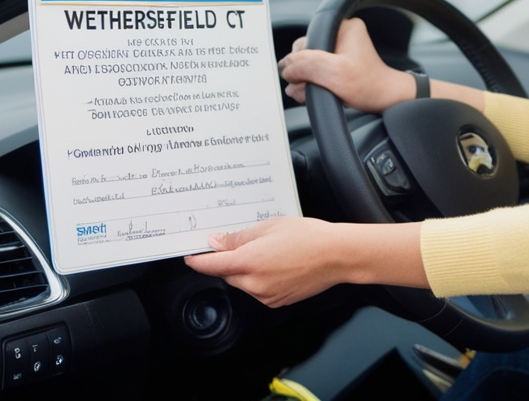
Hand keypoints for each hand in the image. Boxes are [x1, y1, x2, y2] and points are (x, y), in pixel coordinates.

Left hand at [183, 217, 346, 306]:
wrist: (338, 255)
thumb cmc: (309, 237)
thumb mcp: (270, 227)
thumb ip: (239, 237)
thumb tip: (217, 244)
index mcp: (248, 262)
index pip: (210, 266)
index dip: (197, 260)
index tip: (190, 256)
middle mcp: (254, 284)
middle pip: (226, 274)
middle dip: (227, 261)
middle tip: (241, 243)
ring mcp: (265, 296)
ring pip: (242, 283)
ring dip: (245, 270)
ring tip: (268, 251)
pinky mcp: (277, 302)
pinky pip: (258, 290)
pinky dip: (259, 279)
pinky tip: (277, 264)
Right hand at [278, 17, 411, 110]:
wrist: (385, 100)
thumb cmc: (369, 85)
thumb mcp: (336, 73)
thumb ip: (308, 64)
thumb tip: (287, 67)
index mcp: (343, 28)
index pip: (306, 40)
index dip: (301, 61)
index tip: (305, 76)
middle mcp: (339, 36)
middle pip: (304, 54)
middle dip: (303, 75)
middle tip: (313, 87)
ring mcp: (337, 51)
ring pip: (307, 66)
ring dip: (306, 82)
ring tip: (317, 92)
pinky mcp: (336, 66)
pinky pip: (314, 74)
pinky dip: (312, 86)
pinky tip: (318, 93)